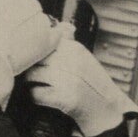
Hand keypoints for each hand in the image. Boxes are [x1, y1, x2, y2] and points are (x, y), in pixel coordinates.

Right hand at [0, 0, 57, 77]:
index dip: (14, 3)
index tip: (7, 14)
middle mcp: (30, 1)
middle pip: (31, 6)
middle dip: (24, 17)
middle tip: (13, 33)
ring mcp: (42, 20)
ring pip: (42, 22)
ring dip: (35, 30)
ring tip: (22, 44)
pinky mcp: (49, 38)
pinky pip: (56, 35)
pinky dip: (51, 39)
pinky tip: (42, 46)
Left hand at [21, 30, 137, 136]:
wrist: (108, 110)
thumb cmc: (93, 84)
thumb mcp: (84, 58)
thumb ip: (69, 43)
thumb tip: (58, 26)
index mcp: (75, 49)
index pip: (43, 41)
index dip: (33, 50)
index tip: (30, 56)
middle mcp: (72, 62)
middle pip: (35, 57)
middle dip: (29, 65)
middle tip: (29, 72)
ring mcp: (68, 80)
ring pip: (32, 74)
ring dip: (30, 81)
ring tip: (34, 84)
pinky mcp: (65, 99)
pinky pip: (36, 94)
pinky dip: (35, 96)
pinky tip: (42, 97)